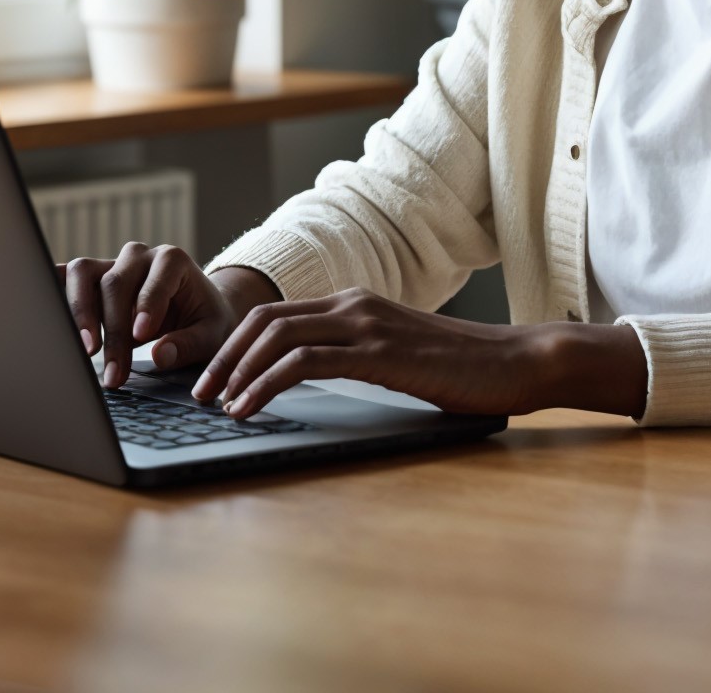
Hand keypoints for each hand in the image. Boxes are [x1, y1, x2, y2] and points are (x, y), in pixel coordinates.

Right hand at [58, 244, 278, 387]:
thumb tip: (159, 355)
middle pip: (116, 283)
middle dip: (114, 330)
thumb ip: (189, 343)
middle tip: (114, 373)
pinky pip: (65, 278)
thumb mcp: (212, 334)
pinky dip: (54, 293)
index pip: (156, 279)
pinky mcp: (91, 279)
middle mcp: (139, 256)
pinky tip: (46, 318)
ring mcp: (111, 264)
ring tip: (86, 351)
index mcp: (172, 261)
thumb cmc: (204, 320)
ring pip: (83, 273)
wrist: (196, 308)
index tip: (141, 336)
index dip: (147, 305)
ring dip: (79, 312)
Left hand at [192, 287, 649, 421]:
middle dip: (222, 357)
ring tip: (215, 405)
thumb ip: (354, 359)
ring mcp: (365, 323)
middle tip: (196, 394)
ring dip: (236, 371)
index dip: (232, 345)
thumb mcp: (394, 358)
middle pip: (264, 321)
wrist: (514, 363)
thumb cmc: (459, 370)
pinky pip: (305, 362)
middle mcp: (353, 304)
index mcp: (353, 304)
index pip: (274, 316)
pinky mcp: (378, 351)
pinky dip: (267, 383)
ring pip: (277, 336)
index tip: (208, 378)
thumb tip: (307, 384)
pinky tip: (249, 408)